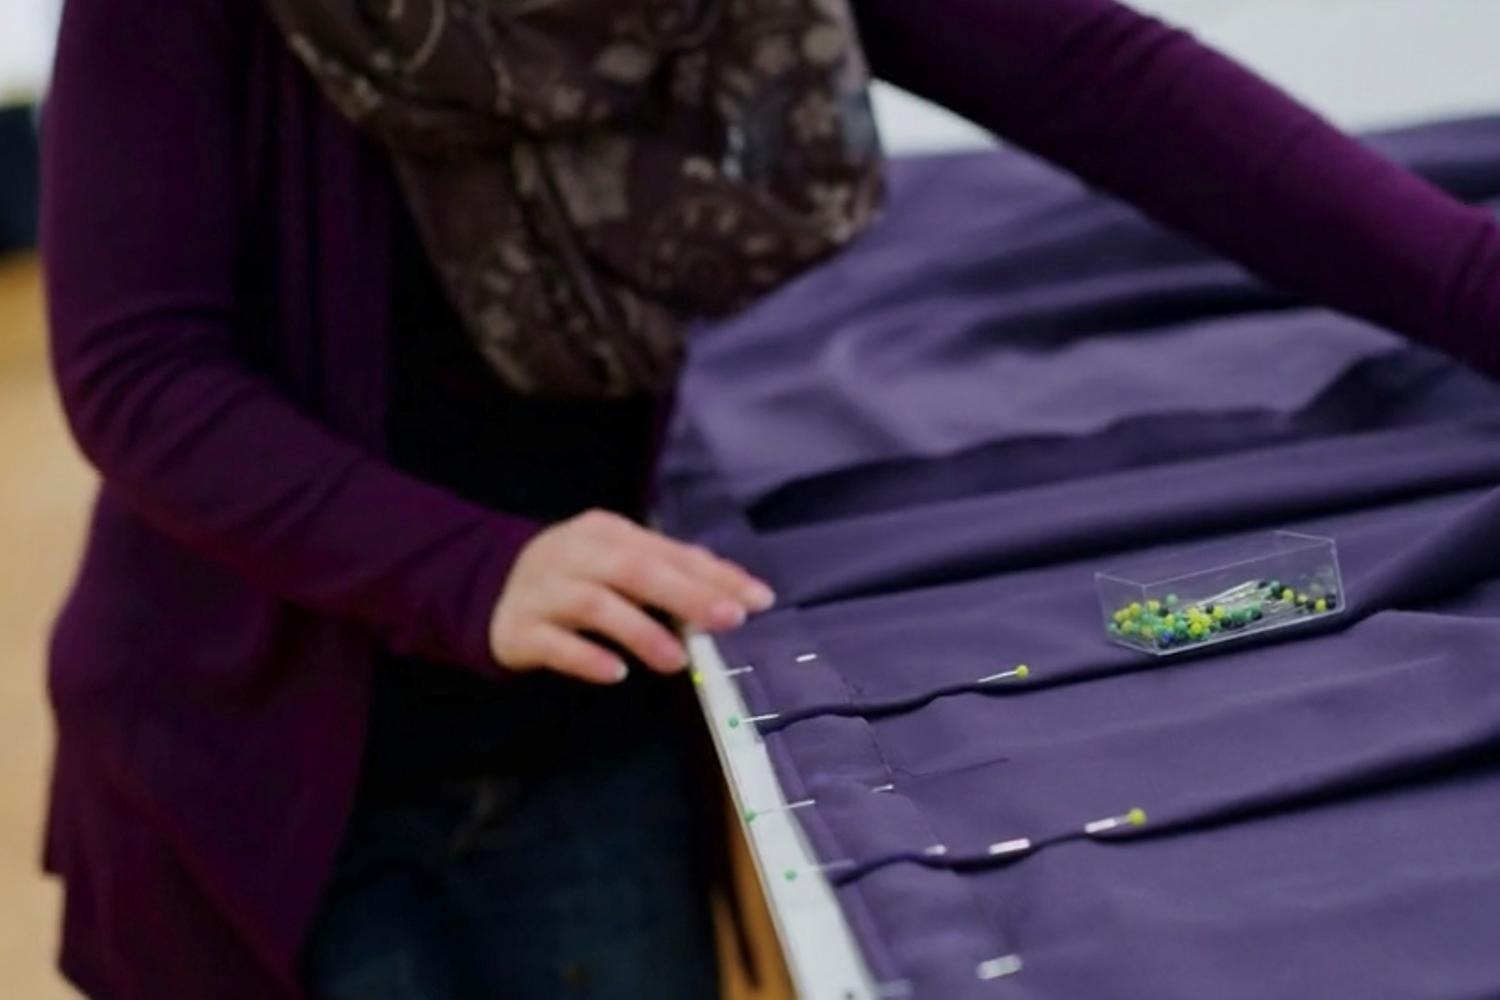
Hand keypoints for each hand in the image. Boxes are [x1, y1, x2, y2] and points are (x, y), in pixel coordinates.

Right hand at [488, 509, 775, 684]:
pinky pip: (553, 643)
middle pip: (635, 570)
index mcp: (606, 533)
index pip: (668, 551)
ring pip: (594, 604)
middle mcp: (574, 554)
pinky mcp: (519, 629)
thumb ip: (668, 569)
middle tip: (727, 621)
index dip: (715, 575)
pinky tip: (614, 672)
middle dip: (686, 594)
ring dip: (640, 631)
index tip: (757, 600)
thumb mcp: (616, 560)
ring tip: (676, 660)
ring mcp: (543, 590)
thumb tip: (729, 586)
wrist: (486, 588)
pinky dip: (585, 657)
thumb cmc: (571, 576)